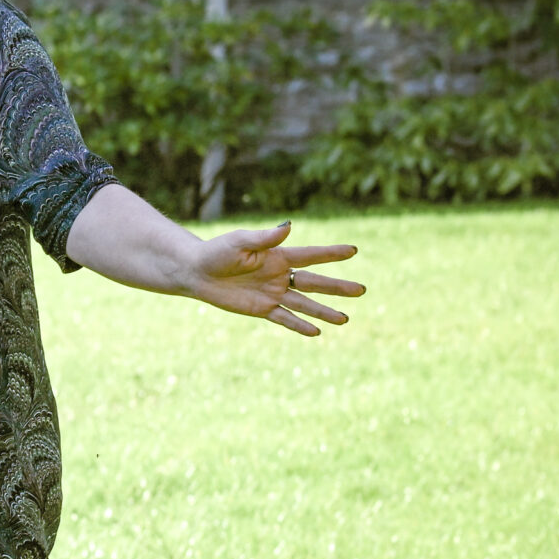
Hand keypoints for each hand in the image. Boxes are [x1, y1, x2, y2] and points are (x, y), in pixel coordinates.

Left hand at [182, 221, 364, 335]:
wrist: (196, 272)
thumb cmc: (216, 251)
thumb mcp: (240, 241)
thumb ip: (265, 238)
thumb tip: (289, 226)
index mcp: (278, 256)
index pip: (310, 255)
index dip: (331, 253)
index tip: (354, 250)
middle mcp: (280, 275)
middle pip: (314, 282)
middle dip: (338, 287)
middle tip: (362, 290)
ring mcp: (272, 293)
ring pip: (304, 304)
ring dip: (324, 311)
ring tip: (345, 319)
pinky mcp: (261, 309)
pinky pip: (284, 318)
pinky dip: (299, 325)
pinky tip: (316, 332)